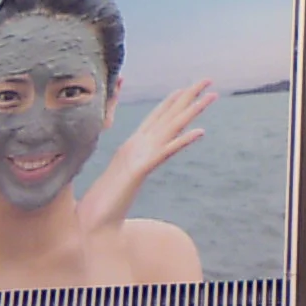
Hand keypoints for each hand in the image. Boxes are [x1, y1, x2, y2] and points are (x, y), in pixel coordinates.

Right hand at [78, 79, 215, 236]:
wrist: (92, 226)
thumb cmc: (103, 206)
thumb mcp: (122, 181)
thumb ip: (128, 170)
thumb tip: (135, 167)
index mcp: (131, 147)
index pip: (155, 118)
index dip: (172, 102)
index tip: (186, 88)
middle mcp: (136, 145)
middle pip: (167, 115)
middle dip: (188, 96)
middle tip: (207, 79)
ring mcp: (138, 155)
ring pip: (171, 127)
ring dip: (193, 110)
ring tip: (212, 96)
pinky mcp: (140, 170)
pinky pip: (166, 152)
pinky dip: (183, 141)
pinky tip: (200, 132)